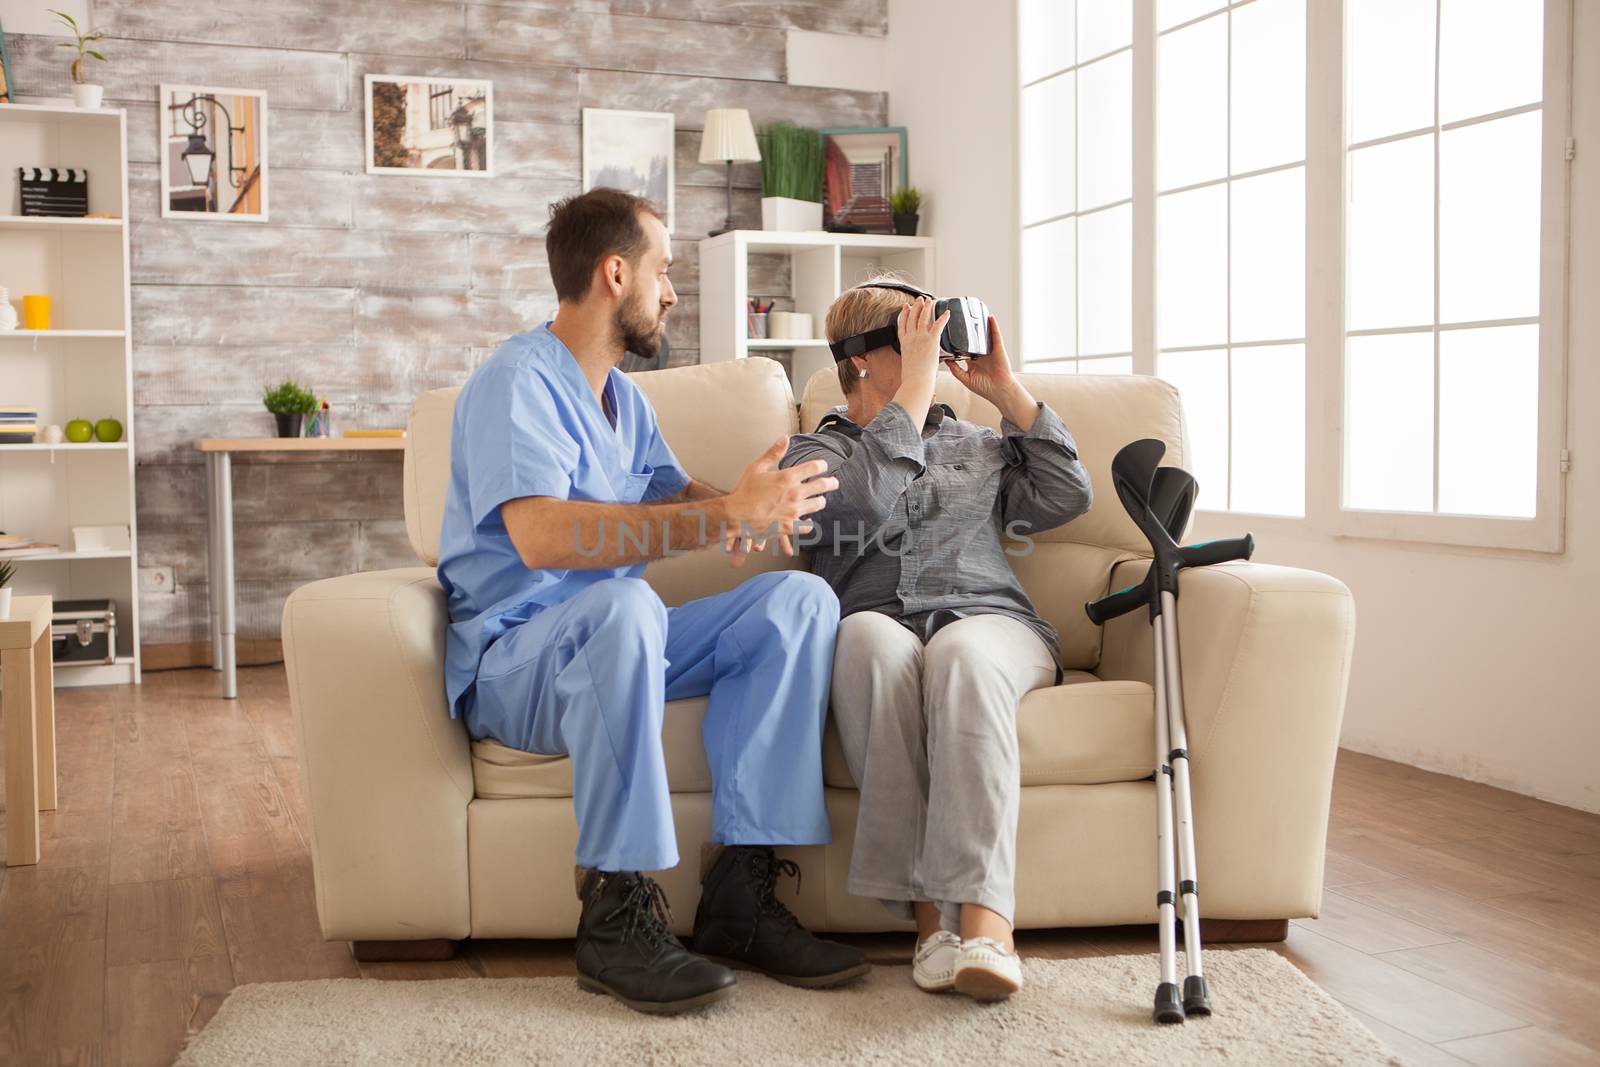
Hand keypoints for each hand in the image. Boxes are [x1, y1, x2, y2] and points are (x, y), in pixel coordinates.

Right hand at [722, 437, 835, 566]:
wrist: (736, 515)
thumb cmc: (745, 490)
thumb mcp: (757, 467)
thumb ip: (773, 453)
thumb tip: (785, 438)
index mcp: (788, 477)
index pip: (814, 467)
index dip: (821, 465)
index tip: (823, 466)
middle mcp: (795, 493)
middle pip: (822, 486)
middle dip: (830, 483)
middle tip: (834, 483)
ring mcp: (794, 511)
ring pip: (818, 505)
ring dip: (820, 501)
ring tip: (820, 501)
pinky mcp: (790, 526)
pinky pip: (808, 526)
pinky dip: (809, 523)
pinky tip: (809, 521)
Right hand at [896, 296, 947, 385]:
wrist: (916, 380)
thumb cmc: (912, 377)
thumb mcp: (908, 363)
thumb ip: (911, 356)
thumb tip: (916, 359)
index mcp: (904, 344)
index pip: (902, 325)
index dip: (904, 314)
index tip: (905, 307)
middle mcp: (911, 338)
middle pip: (912, 317)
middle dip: (916, 306)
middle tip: (920, 300)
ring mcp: (921, 338)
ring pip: (923, 317)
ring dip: (927, 307)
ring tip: (930, 301)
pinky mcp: (931, 340)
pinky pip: (938, 324)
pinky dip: (943, 317)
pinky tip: (947, 313)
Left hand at [947, 316, 1018, 403]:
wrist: (999, 391)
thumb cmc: (985, 388)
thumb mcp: (965, 378)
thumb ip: (955, 369)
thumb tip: (946, 360)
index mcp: (972, 361)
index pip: (962, 348)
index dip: (956, 341)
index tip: (946, 333)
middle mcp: (980, 354)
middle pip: (972, 338)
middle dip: (965, 330)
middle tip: (956, 319)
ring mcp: (990, 350)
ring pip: (983, 335)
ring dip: (979, 325)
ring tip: (971, 313)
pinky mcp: (998, 349)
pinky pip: (995, 335)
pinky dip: (993, 326)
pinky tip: (989, 318)